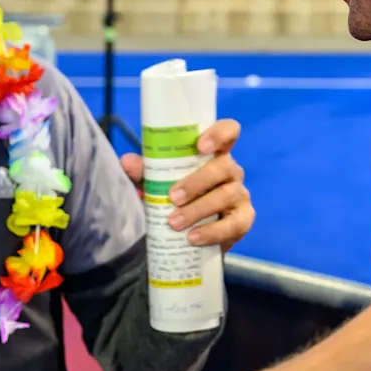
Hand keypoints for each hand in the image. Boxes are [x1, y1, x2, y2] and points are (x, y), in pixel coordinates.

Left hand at [120, 118, 254, 250]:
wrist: (189, 237)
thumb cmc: (176, 200)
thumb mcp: (159, 183)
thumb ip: (145, 172)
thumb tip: (127, 162)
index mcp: (214, 154)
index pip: (228, 132)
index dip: (220, 133)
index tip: (200, 145)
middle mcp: (231, 171)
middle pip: (224, 166)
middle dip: (197, 181)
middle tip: (173, 197)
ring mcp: (240, 195)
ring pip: (227, 195)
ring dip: (199, 209)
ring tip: (175, 223)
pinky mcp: (243, 220)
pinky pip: (233, 224)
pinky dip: (212, 232)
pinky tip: (193, 238)